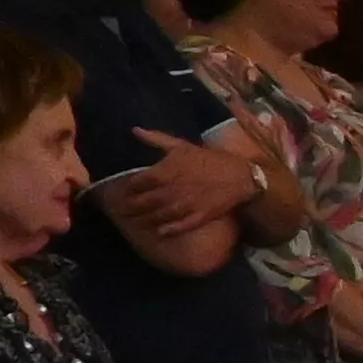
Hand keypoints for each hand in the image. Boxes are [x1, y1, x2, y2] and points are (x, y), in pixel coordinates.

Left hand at [104, 129, 261, 242]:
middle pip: (143, 202)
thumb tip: (134, 130)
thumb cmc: (209, 159)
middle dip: (130, 207)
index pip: (137, 183)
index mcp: (165, 172)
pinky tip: (159, 232)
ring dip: (144, 220)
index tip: (123, 191)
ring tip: (135, 222)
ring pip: (157, 216)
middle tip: (122, 210)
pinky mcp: (197, 217)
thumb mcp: (182, 145)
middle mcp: (171, 191)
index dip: (128, 188)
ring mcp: (184, 206)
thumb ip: (156, 139)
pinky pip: (178, 227)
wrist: (240, 176)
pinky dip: (167, 230)